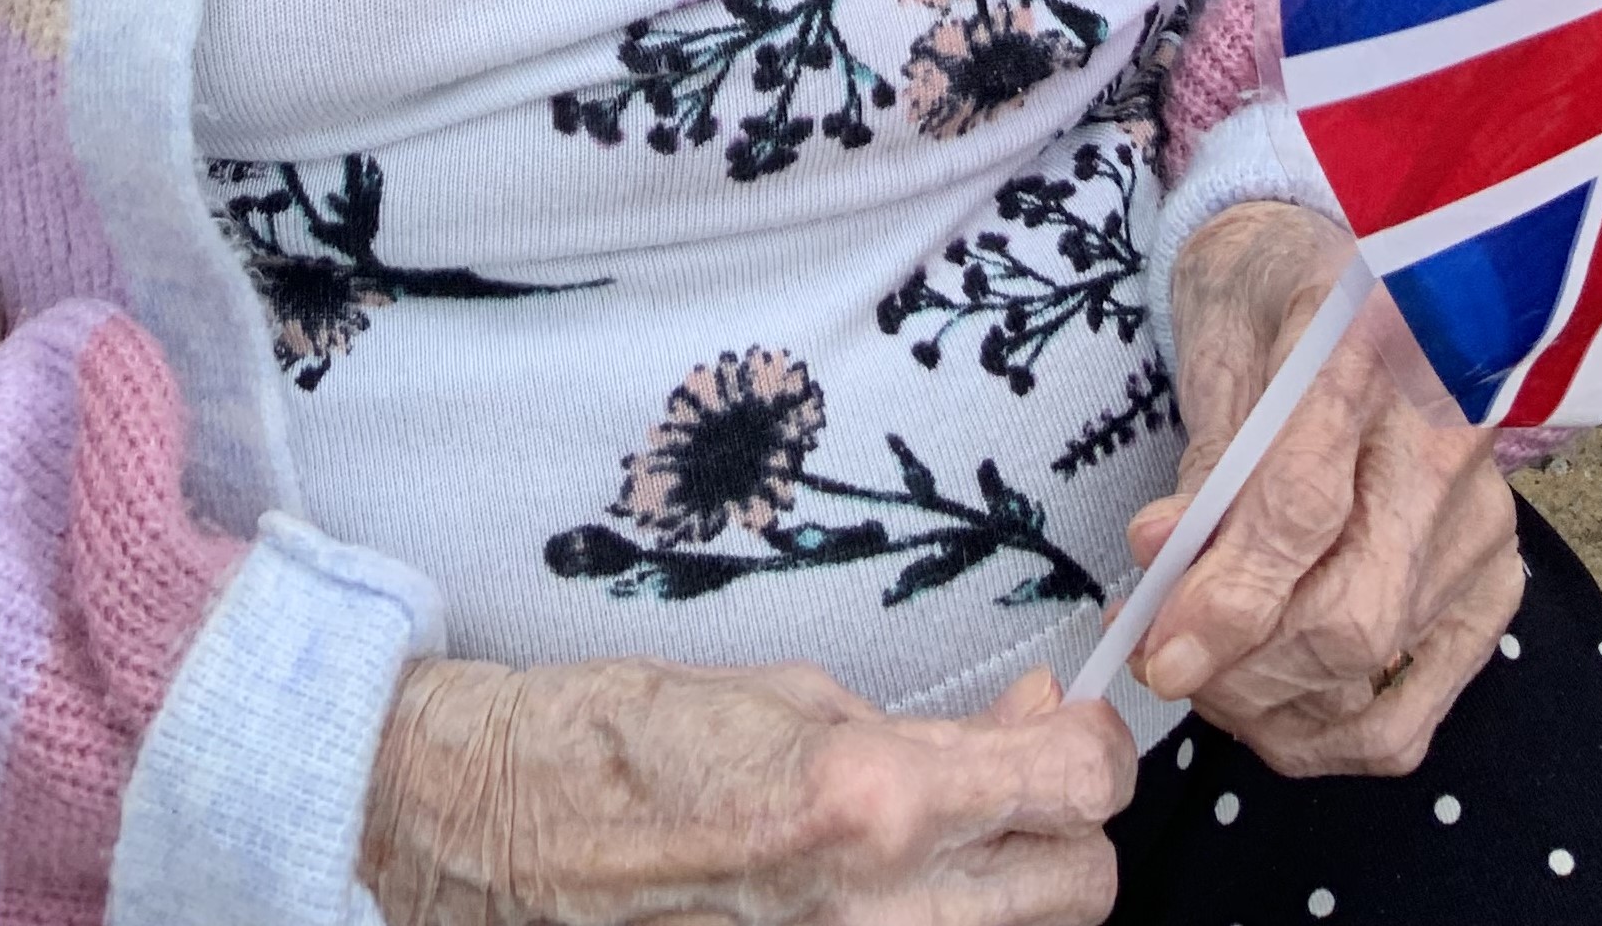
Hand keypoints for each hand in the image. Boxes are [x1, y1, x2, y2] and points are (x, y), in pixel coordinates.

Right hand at [360, 649, 1133, 925]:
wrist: (511, 830)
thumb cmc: (632, 743)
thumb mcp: (797, 697)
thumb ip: (929, 734)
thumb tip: (1026, 731)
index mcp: (875, 797)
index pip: (1078, 785)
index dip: (1091, 747)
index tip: (1067, 725)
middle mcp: (882, 910)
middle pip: (1082, 891)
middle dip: (1065, 833)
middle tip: (1016, 788)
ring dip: (1011, 895)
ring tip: (953, 847)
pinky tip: (897, 895)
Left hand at [1125, 202, 1519, 779]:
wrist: (1361, 283)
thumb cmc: (1277, 305)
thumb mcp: (1226, 349)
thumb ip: (1205, 463)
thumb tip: (1160, 558)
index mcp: (1377, 348)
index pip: (1304, 507)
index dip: (1229, 596)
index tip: (1160, 651)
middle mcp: (1453, 442)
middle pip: (1352, 616)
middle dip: (1240, 669)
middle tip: (1161, 659)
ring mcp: (1485, 524)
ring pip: (1374, 672)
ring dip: (1270, 707)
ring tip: (1205, 674)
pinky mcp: (1494, 586)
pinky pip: (1412, 711)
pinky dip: (1332, 733)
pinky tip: (1273, 705)